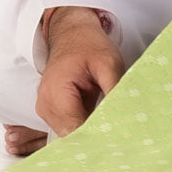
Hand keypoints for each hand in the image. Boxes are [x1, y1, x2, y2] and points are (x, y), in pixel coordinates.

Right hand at [36, 7, 124, 136]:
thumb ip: (115, 89)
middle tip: (121, 135)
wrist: (72, 33)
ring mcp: (47, 110)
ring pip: (71, 136)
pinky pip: (69, 128)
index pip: (77, 130)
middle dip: (96, 137)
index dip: (99, 136)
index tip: (120, 138)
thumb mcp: (108, 63)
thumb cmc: (88, 45)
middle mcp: (46, 106)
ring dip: (91, 133)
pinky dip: (86, 127)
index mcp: (56, 93)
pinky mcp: (53, 112)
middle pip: (72, 137)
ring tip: (112, 126)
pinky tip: (101, 122)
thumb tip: (125, 114)